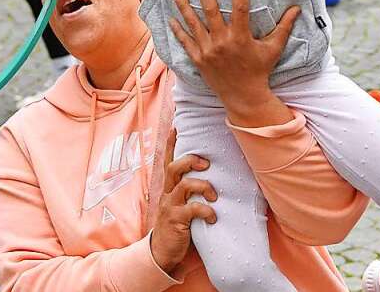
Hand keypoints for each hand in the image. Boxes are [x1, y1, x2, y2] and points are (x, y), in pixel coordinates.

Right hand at [149, 127, 216, 276]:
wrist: (163, 254)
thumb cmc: (179, 227)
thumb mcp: (182, 206)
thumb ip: (192, 194)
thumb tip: (215, 180)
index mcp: (169, 188)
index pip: (168, 161)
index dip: (172, 144)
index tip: (176, 127)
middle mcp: (167, 194)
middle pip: (174, 168)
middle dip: (190, 161)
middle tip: (206, 164)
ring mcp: (170, 207)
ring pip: (183, 185)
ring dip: (202, 185)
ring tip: (214, 195)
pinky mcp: (175, 221)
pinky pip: (191, 210)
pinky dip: (205, 210)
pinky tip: (212, 217)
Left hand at [169, 0, 298, 125]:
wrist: (244, 97)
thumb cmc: (260, 71)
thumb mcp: (273, 49)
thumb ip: (284, 27)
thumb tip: (297, 8)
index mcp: (241, 37)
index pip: (240, 7)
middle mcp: (222, 42)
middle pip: (211, 10)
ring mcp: (208, 51)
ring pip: (193, 24)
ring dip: (184, 6)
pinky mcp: (198, 59)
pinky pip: (185, 42)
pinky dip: (178, 30)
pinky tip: (171, 18)